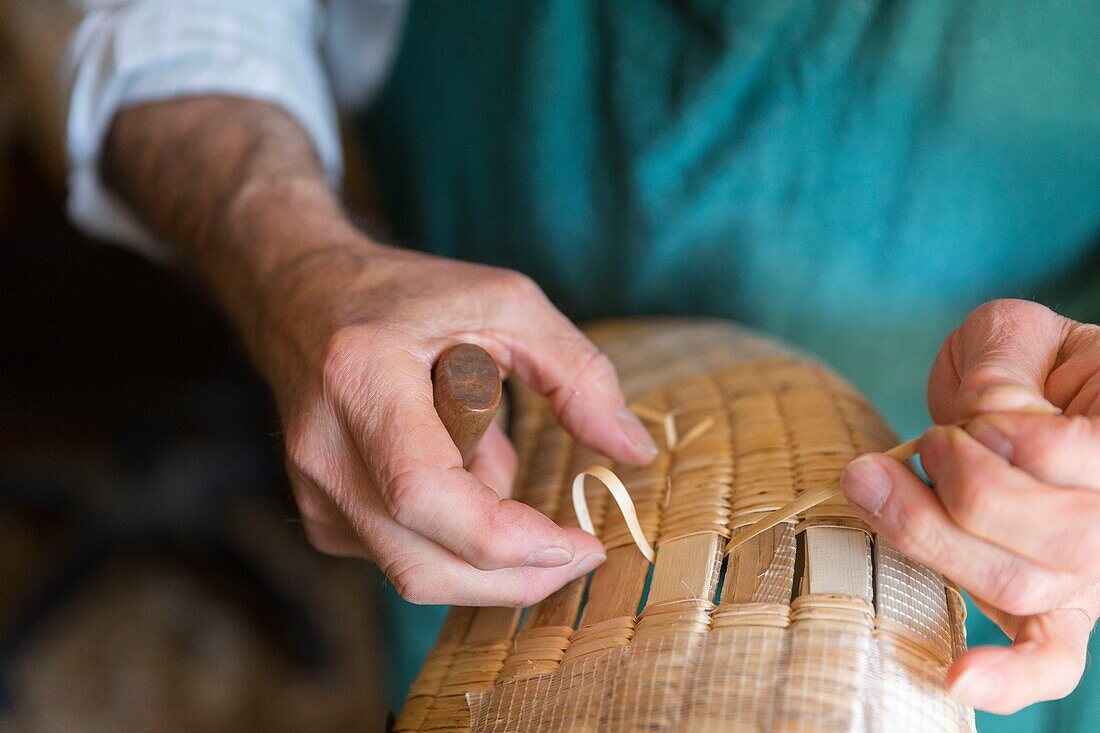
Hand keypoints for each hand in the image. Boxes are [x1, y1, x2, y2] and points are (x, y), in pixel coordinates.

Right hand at [260, 239, 658, 606]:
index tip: (579, 543)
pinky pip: (401, 555)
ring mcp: (312, 490)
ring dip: (482, 542)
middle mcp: (323, 449)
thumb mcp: (504, 302)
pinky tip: (452, 463)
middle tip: (578, 548)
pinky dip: (450, 533)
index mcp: (361, 380)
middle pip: (422, 564)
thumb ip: (576, 370)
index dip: (508, 541)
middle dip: (514, 576)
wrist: (300, 296)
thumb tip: (636, 450)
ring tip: (486, 448)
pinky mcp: (318, 516)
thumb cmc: (407, 294)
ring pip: (415, 571)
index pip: (426, 496)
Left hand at [840, 299, 1099, 712]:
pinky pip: (1050, 660)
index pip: (1066, 455)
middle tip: (923, 445)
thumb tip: (979, 424)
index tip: (971, 414)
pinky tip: (957, 678)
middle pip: (1051, 537)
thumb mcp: (1017, 335)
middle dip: (962, 489)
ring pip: (1018, 586)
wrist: (1027, 399)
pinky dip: (1009, 678)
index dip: (1003, 432)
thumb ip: (1002, 365)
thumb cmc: (1025, 365)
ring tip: (868, 482)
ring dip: (929, 536)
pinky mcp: (1056, 609)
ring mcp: (1093, 574)